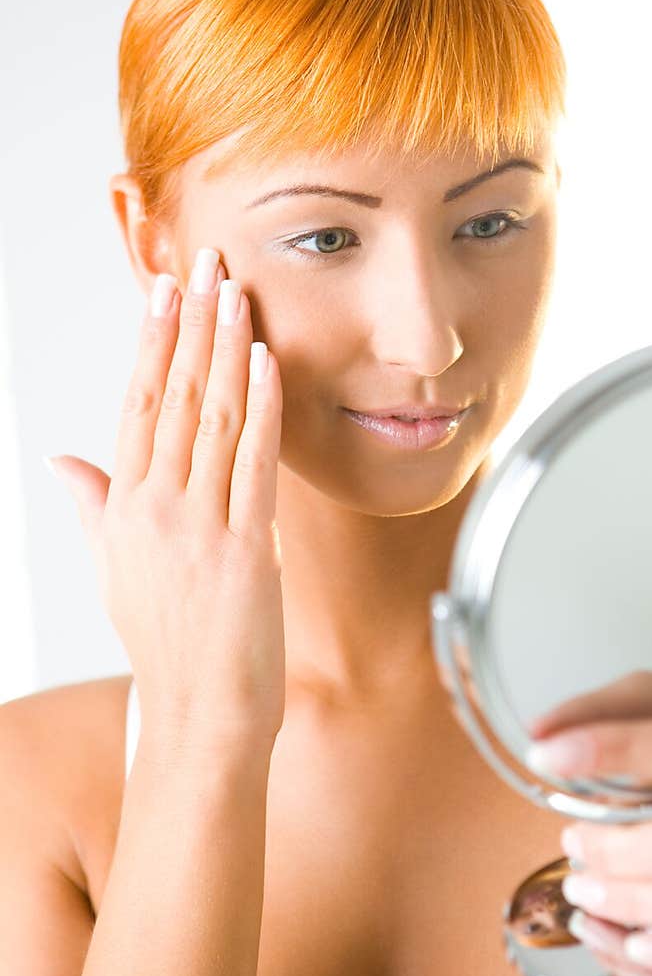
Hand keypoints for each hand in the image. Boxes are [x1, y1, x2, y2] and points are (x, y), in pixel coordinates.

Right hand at [48, 248, 285, 760]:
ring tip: (237, 291)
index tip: (163, 289)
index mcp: (123, 507)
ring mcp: (198, 527)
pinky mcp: (244, 549)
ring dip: (227, 348)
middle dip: (191, 324)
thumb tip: (60, 459)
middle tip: (206, 261)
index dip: (152, 341)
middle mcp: (154, 508)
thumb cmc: (163, 642)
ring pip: (213, 418)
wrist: (198, 714)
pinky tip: (268, 361)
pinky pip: (253, 464)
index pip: (137, 405)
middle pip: (174, 396)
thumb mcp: (114, 569)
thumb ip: (91, 505)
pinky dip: (262, 407)